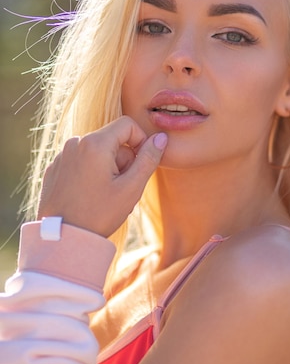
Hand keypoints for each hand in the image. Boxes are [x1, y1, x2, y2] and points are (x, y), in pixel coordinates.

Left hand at [37, 116, 166, 236]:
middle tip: (122, 187)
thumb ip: (148, 159)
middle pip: (112, 139)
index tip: (141, 164)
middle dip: (123, 159)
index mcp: (95, 144)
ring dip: (108, 167)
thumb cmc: (99, 214)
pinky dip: (90, 173)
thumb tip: (160, 138)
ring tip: (105, 194)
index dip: (141, 141)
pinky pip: (81, 161)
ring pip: (97, 151)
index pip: (128, 125)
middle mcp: (75, 143)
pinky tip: (89, 196)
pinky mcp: (55, 168)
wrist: (63, 237)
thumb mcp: (131, 188)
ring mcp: (62, 155)